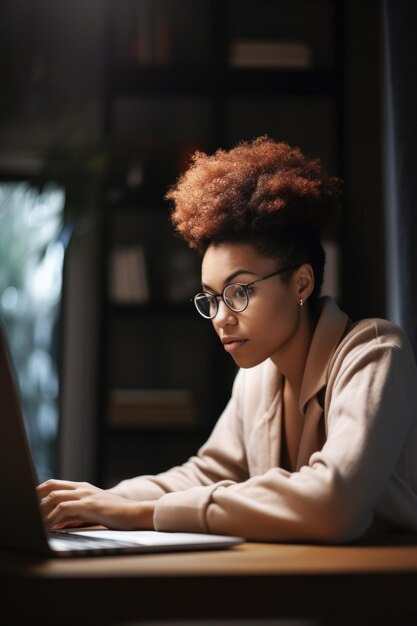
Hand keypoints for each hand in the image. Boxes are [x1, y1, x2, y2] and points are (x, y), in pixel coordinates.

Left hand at [36, 479, 155, 530]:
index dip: (39, 492)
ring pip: (54, 497)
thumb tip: (57, 522)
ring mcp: (86, 495)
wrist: (135, 513)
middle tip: (29, 514)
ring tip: (36, 523)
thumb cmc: (116, 515)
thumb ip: (75, 513)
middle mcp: (82, 488)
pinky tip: (50, 528)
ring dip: (42, 511)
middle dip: (36, 500)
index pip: (54, 484)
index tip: (31, 504)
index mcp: (83, 487)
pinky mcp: (90, 505)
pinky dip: (53, 519)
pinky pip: (64, 509)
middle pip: (50, 487)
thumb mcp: (92, 511)